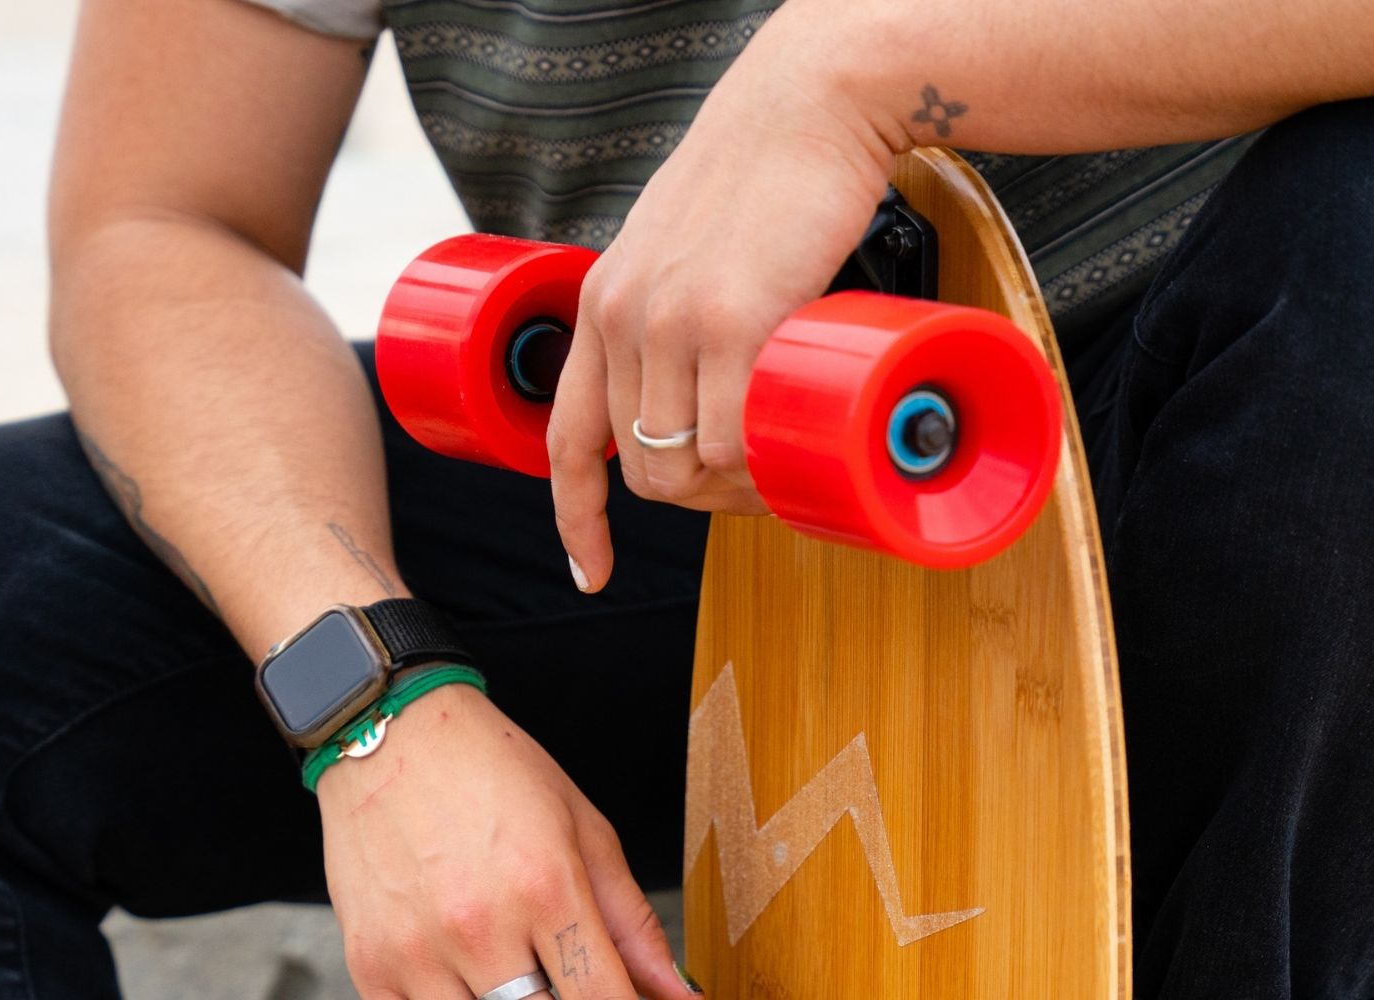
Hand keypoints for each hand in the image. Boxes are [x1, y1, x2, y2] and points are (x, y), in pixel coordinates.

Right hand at [317, 684, 695, 999]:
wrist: (389, 736)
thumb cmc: (490, 773)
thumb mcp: (584, 831)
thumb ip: (633, 924)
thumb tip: (679, 993)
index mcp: (545, 887)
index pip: (603, 999)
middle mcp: (479, 926)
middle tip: (570, 977)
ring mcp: (417, 953)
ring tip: (516, 965)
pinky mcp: (369, 968)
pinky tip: (467, 973)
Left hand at [546, 6, 903, 592]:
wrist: (807, 108)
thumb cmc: (762, 179)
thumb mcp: (680, 248)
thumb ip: (671, 308)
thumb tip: (705, 382)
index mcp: (600, 307)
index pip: (565, 439)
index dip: (577, 519)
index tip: (592, 570)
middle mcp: (619, 319)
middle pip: (638, 468)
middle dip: (698, 502)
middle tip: (758, 489)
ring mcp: (670, 322)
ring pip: (683, 466)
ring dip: (734, 494)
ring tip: (782, 475)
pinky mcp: (731, 320)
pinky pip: (728, 439)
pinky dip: (756, 470)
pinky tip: (786, 462)